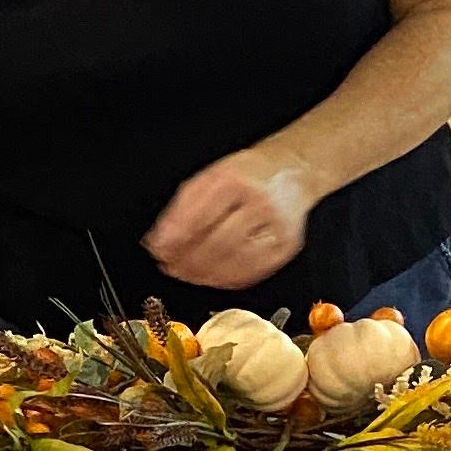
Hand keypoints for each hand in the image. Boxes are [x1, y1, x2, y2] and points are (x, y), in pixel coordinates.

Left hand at [146, 147, 314, 292]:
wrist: (291, 171)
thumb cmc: (247, 175)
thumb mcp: (209, 179)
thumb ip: (182, 209)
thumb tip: (159, 242)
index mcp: (235, 182)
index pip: (200, 217)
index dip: (177, 240)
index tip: (159, 251)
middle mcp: (260, 203)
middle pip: (219, 243)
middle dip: (189, 261)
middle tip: (171, 267)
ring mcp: (276, 227)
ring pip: (236, 261)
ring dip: (206, 274)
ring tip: (187, 274)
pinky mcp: (285, 246)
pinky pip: (253, 271)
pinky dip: (227, 279)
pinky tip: (212, 277)